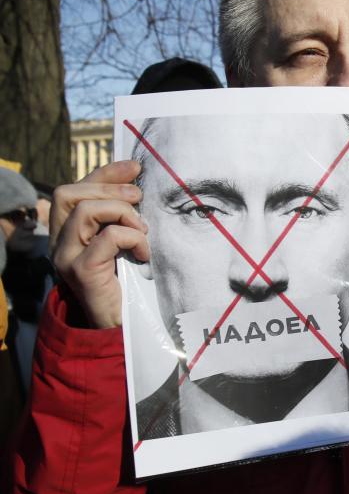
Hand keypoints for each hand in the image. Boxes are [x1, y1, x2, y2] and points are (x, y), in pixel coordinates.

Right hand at [51, 161, 149, 327]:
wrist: (120, 325)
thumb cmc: (126, 282)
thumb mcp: (122, 243)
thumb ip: (119, 218)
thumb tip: (136, 184)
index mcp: (66, 232)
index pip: (74, 189)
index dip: (104, 173)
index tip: (135, 167)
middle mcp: (58, 242)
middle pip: (69, 194)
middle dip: (110, 189)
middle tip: (140, 199)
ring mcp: (66, 257)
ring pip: (86, 211)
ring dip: (123, 214)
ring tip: (142, 231)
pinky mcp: (81, 272)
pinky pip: (108, 238)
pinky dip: (132, 238)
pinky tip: (143, 254)